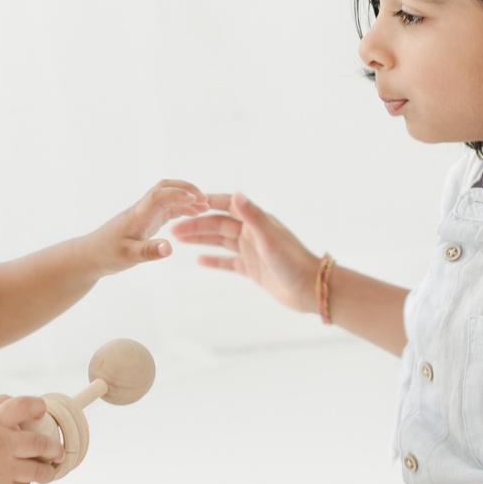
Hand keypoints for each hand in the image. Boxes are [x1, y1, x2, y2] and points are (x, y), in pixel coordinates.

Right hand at [0, 395, 67, 483]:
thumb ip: (2, 405)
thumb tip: (31, 405)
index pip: (22, 406)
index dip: (38, 406)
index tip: (41, 411)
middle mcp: (0, 445)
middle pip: (41, 444)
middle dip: (56, 449)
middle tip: (58, 451)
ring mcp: (1, 470)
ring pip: (39, 471)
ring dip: (48, 470)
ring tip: (49, 468)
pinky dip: (24, 482)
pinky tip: (17, 476)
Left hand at [85, 181, 209, 273]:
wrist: (91, 255)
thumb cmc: (107, 254)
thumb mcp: (128, 257)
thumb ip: (149, 251)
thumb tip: (170, 247)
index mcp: (138, 214)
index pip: (159, 195)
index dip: (178, 194)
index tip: (197, 200)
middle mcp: (142, 209)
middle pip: (165, 187)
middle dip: (186, 188)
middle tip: (206, 200)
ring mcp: (145, 213)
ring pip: (168, 196)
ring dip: (187, 198)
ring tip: (206, 208)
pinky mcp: (147, 220)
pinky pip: (168, 208)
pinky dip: (183, 208)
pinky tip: (194, 215)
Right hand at [168, 191, 323, 312]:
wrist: (310, 290)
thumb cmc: (293, 262)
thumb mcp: (269, 239)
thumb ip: (252, 216)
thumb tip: (237, 194)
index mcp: (257, 221)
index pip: (227, 205)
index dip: (206, 203)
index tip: (184, 203)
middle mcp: (253, 233)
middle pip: (219, 224)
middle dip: (195, 225)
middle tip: (172, 228)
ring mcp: (252, 251)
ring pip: (220, 241)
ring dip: (200, 239)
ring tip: (177, 240)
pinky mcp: (253, 268)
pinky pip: (228, 262)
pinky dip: (213, 260)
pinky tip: (198, 260)